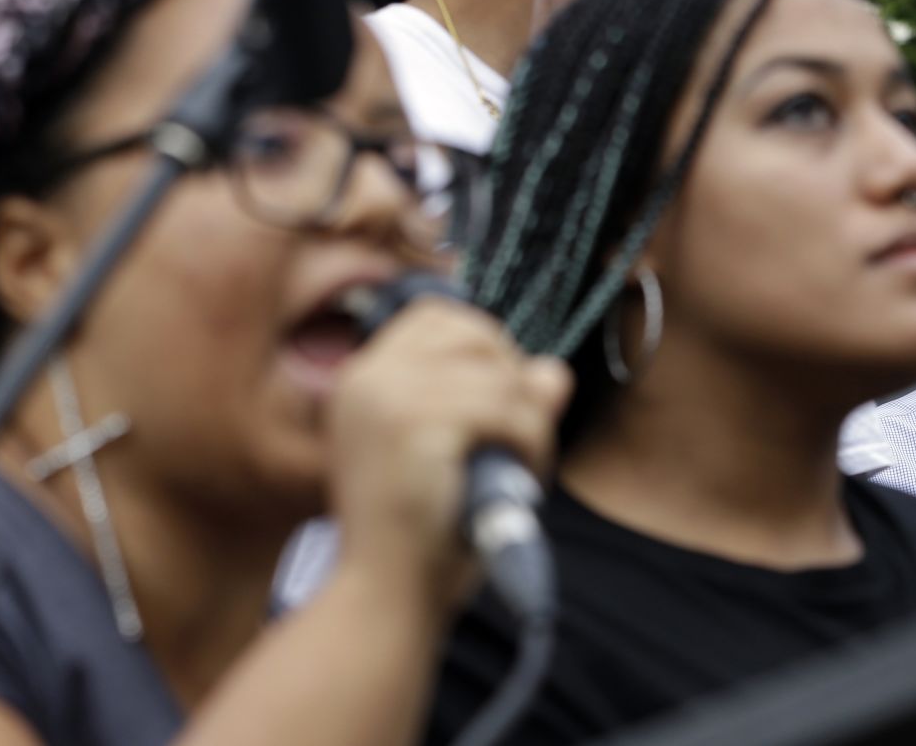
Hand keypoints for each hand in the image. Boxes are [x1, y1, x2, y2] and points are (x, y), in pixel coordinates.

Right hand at [326, 298, 570, 609]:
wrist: (384, 600)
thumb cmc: (419, 537)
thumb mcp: (461, 457)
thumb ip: (505, 405)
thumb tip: (554, 371)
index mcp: (361, 379)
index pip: (437, 314)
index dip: (485, 347)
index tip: (499, 401)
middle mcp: (367, 376)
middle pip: (475, 331)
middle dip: (513, 380)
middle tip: (516, 439)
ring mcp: (389, 396)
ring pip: (503, 373)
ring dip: (531, 421)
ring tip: (521, 468)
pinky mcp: (419, 422)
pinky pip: (512, 409)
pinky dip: (534, 443)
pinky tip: (525, 479)